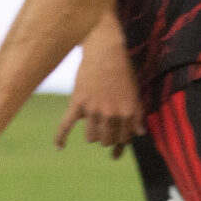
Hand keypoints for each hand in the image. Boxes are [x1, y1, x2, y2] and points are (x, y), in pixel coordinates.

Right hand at [56, 28, 140, 154]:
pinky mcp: (77, 103)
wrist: (105, 53)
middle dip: (107, 139)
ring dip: (93, 136)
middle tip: (106, 132)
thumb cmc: (123, 72)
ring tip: (94, 129)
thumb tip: (140, 134)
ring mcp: (93, 110)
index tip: (118, 140)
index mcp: (128, 112)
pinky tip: (59, 147)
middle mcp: (111, 114)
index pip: (124, 138)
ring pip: (91, 137)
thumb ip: (137, 114)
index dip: (121, 140)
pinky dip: (60, 137)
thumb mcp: (135, 93)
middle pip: (107, 140)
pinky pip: (66, 125)